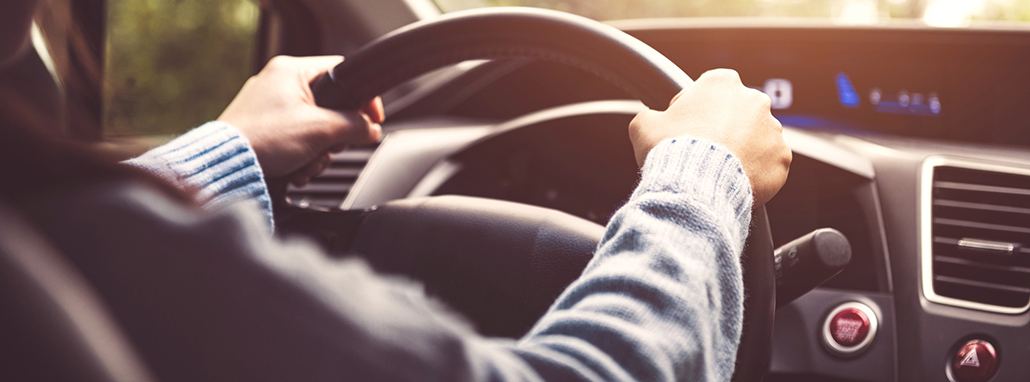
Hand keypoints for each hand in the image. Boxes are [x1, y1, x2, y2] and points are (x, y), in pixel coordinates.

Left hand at [218, 55, 385, 186]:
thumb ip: (355, 126)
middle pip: (330, 105)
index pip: (342, 73)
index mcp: (292, 70)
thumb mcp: (321, 129)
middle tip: (331, 146)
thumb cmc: (265, 140)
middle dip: (334, 135)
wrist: (227, 165)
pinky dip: (302, 156)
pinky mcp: (263, 126)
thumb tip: (372, 130)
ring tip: (308, 164)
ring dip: (318, 152)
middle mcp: (279, 81)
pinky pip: (297, 137)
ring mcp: (269, 104)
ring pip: (315, 126)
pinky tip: (297, 170)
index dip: (363, 98)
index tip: (372, 119)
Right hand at [628, 69, 790, 205]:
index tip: (687, 128)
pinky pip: (770, 164)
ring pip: (757, 139)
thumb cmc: (671, 151)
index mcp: (722, 83)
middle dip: (725, 130)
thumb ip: (651, 115)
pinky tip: (737, 182)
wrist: (695, 187)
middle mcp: (754, 100)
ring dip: (743, 151)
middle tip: (705, 152)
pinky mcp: (782, 158)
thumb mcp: (644, 125)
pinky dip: (757, 173)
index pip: (710, 90)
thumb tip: (651, 120)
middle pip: (738, 113)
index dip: (696, 110)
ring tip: (721, 171)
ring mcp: (773, 130)